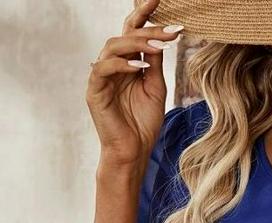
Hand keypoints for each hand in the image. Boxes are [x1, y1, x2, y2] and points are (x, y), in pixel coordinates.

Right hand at [86, 0, 183, 168]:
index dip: (143, 15)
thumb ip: (154, 64)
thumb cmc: (143, 124)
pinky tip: (140, 67)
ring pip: (113, 47)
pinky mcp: (94, 91)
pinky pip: (103, 68)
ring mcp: (101, 77)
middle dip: (148, 29)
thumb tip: (160, 38)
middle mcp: (112, 66)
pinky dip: (122, 64)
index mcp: (126, 65)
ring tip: (159, 47)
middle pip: (124, 35)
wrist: (133, 153)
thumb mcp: (155, 89)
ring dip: (137, 44)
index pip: (132, 33)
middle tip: (170, 30)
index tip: (159, 0)